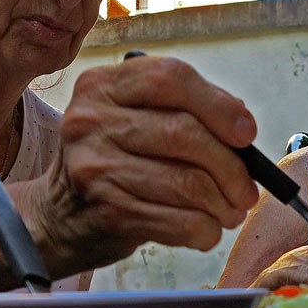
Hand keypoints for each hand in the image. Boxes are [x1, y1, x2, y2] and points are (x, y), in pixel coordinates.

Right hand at [22, 55, 259, 273]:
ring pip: (188, 182)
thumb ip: (184, 109)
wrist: (59, 214)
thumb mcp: (133, 118)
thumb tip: (242, 126)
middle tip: (247, 189)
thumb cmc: (113, 160)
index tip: (246, 133)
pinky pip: (179, 220)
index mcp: (103, 85)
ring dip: (223, 203)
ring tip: (230, 210)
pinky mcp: (108, 211)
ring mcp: (96, 167)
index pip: (171, 78)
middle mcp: (92, 121)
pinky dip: (206, 229)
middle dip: (232, 166)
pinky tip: (206, 229)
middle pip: (185, 133)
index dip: (219, 105)